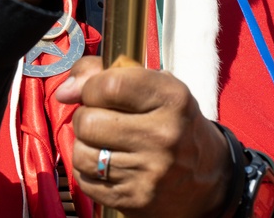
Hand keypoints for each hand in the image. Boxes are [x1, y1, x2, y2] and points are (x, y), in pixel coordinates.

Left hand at [55, 57, 233, 217]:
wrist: (208, 180)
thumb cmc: (172, 123)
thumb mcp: (154, 86)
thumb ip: (104, 74)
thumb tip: (65, 91)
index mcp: (172, 99)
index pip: (109, 85)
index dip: (91, 87)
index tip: (95, 92)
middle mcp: (163, 136)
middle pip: (87, 121)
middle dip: (86, 117)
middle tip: (103, 120)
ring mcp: (149, 171)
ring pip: (81, 152)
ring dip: (85, 146)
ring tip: (106, 143)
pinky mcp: (135, 199)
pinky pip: (85, 180)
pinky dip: (89, 171)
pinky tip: (109, 165)